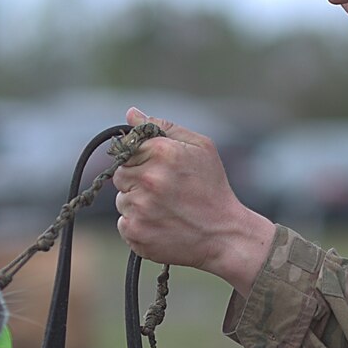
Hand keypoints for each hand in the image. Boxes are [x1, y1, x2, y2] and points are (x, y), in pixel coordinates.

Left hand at [113, 108, 275, 293]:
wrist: (225, 235)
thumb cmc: (213, 188)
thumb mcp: (201, 148)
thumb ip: (163, 127)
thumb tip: (131, 113)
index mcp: (163, 152)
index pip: (127, 149)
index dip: (142, 160)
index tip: (160, 172)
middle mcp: (149, 179)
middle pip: (121, 175)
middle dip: (138, 182)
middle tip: (165, 192)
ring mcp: (140, 208)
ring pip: (122, 201)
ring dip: (139, 205)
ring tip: (167, 210)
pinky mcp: (136, 233)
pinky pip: (124, 224)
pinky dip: (139, 225)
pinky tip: (163, 225)